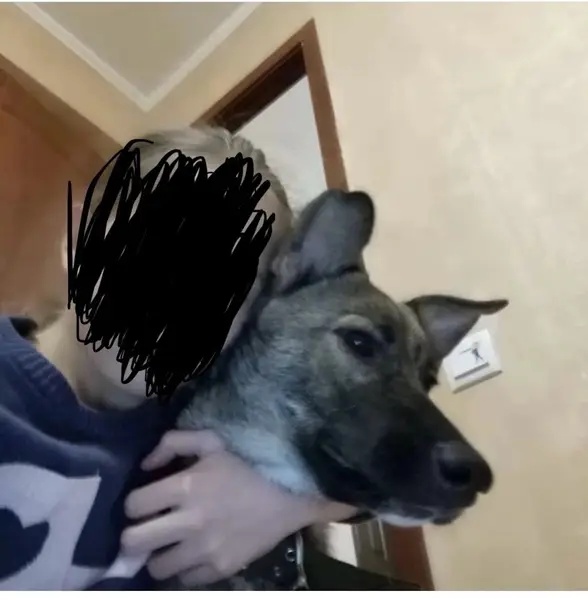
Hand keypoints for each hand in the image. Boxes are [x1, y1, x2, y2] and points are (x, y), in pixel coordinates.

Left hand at [122, 430, 355, 585]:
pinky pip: (183, 581)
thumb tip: (145, 466)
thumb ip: (173, 442)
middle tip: (145, 530)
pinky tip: (192, 554)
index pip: (133, 505)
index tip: (144, 504)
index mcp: (186, 486)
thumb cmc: (245, 468)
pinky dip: (183, 570)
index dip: (134, 504)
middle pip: (133, 542)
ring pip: (156, 567)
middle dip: (133, 536)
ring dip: (158, 555)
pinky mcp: (219, 570)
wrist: (287, 497)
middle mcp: (190, 521)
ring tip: (169, 545)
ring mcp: (205, 550)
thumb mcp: (212, 442)